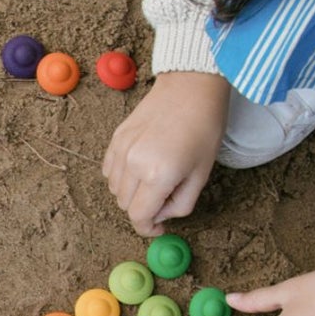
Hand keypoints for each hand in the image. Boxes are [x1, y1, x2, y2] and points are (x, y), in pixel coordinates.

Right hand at [102, 72, 229, 236]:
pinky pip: (109, 171)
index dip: (148, 228)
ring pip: (115, 190)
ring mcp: (121, 151)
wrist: (191, 87)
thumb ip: (181, 203)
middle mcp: (133, 165)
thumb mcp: (202, 173)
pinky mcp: (115, 140)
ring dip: (131, 193)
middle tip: (164, 195)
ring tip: (153, 178)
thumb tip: (161, 215)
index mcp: (158, 175)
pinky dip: (121, 177)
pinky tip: (139, 166)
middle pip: (125, 205)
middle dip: (143, 208)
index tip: (158, 228)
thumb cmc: (204, 128)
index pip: (139, 216)